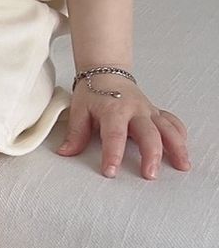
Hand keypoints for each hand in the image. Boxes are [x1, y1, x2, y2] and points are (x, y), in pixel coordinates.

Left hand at [57, 75, 190, 178]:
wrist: (107, 72)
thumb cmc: (93, 91)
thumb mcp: (79, 110)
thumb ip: (76, 133)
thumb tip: (66, 152)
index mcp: (113, 110)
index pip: (114, 135)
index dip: (113, 154)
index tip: (111, 171)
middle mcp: (135, 110)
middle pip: (148, 134)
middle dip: (151, 155)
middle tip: (149, 175)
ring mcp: (148, 111)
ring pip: (168, 129)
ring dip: (176, 148)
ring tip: (181, 166)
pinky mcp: (156, 112)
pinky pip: (172, 122)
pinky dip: (180, 135)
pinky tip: (182, 150)